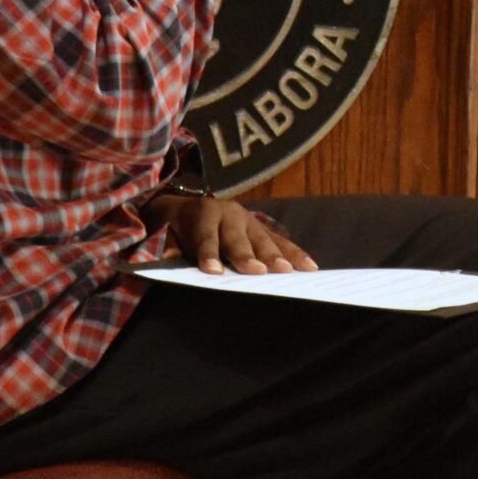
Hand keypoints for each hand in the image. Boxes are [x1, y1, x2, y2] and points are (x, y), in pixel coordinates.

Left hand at [156, 193, 317, 273]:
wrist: (193, 206)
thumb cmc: (182, 230)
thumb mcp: (171, 236)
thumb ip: (173, 250)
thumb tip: (167, 264)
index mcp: (203, 214)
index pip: (206, 237)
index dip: (209, 255)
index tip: (213, 272)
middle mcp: (229, 213)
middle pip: (238, 238)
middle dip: (247, 255)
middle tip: (256, 270)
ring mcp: (250, 220)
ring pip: (263, 239)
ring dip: (275, 256)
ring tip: (285, 271)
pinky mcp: (264, 228)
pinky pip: (282, 241)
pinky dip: (295, 254)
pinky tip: (309, 267)